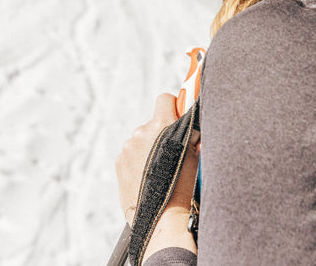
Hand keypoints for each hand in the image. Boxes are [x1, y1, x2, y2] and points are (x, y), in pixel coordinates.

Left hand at [116, 93, 199, 256]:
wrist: (161, 216)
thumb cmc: (182, 187)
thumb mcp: (196, 156)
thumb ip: (192, 134)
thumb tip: (193, 124)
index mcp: (161, 126)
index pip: (165, 99)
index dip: (174, 105)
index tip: (177, 115)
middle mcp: (141, 132)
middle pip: (153, 123)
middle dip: (162, 134)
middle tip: (173, 154)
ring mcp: (127, 147)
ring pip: (141, 140)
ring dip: (149, 150)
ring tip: (160, 171)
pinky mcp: (119, 162)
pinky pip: (131, 154)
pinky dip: (138, 162)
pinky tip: (148, 177)